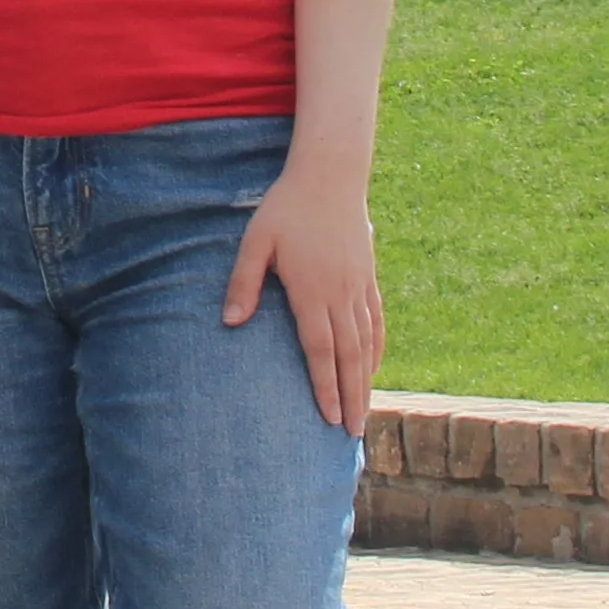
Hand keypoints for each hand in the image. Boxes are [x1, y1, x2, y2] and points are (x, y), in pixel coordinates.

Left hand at [225, 164, 384, 431]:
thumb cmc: (285, 207)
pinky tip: (374, 366)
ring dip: (365, 380)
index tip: (328, 418)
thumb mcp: (255, 241)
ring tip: (364, 412)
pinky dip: (377, 347)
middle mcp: (341, 294)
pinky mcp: (368, 276)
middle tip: (352, 433)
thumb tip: (230, 323)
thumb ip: (244, 283)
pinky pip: (376, 320)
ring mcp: (359, 286)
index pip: (320, 349)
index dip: (324, 386)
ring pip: (366, 343)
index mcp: (312, 290)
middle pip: (349, 356)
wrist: (330, 174)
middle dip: (350, 397)